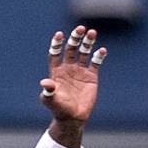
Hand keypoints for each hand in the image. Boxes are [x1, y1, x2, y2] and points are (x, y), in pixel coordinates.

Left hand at [41, 26, 105, 146]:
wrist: (73, 118)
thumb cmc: (59, 109)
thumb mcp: (51, 100)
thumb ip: (48, 91)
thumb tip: (45, 82)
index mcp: (57, 71)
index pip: (55, 53)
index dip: (57, 43)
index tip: (59, 34)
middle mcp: (68, 68)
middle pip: (71, 48)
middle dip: (75, 38)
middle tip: (80, 29)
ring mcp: (80, 71)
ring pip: (84, 51)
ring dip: (87, 41)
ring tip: (91, 32)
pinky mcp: (91, 76)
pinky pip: (95, 62)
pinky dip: (99, 55)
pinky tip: (102, 50)